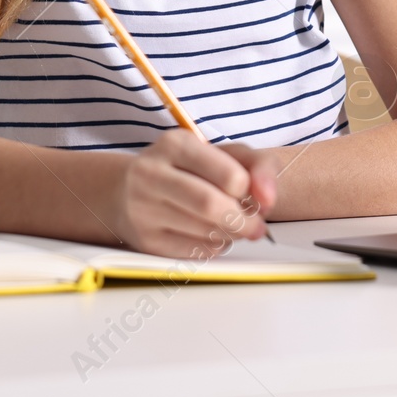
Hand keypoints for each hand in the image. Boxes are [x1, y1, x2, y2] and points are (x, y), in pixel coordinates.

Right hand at [108, 130, 279, 258]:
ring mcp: (143, 208)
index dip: (249, 190)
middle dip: (244, 221)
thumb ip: (258, 166)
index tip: (251, 193)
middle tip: (257, 226)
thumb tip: (269, 199)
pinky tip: (212, 234)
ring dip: (231, 234)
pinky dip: (214, 246)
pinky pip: (194, 252)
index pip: (229, 175)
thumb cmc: (188, 170)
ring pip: (205, 232)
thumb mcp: (223, 154)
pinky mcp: (145, 240)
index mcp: (175, 144)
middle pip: (211, 206)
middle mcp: (152, 173)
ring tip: (232, 226)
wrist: (127, 190)